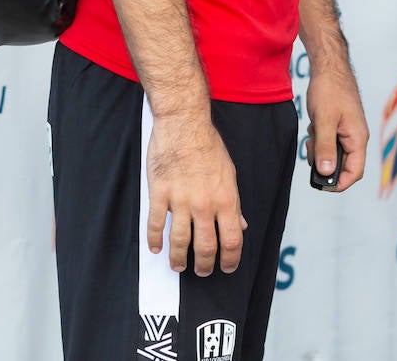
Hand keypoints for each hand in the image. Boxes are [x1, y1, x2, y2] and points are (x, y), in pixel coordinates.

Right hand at [145, 113, 245, 276]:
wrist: (184, 124)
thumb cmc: (209, 146)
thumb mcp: (230, 173)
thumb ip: (234, 202)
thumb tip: (241, 224)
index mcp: (226, 198)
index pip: (232, 239)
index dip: (231, 259)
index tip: (228, 267)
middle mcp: (204, 204)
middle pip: (206, 246)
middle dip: (205, 265)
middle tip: (202, 271)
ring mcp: (180, 200)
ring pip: (180, 241)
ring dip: (179, 259)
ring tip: (178, 266)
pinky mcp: (159, 194)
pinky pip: (155, 224)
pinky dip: (155, 241)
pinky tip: (156, 248)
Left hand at [304, 65, 368, 193]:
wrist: (329, 66)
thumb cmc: (330, 89)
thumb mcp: (324, 121)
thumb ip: (325, 148)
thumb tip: (326, 172)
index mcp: (358, 138)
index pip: (355, 172)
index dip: (339, 182)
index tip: (320, 183)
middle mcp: (356, 137)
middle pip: (343, 165)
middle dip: (325, 163)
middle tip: (312, 151)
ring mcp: (347, 131)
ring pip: (334, 153)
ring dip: (320, 150)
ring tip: (312, 134)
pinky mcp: (339, 125)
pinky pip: (329, 142)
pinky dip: (318, 139)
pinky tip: (313, 126)